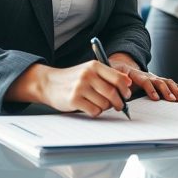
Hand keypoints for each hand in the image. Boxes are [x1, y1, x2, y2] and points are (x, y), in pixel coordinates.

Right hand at [16, 61, 131, 116]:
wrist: (49, 83)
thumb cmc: (74, 78)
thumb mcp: (90, 70)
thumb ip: (109, 74)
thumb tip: (128, 82)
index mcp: (94, 66)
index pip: (118, 78)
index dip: (125, 89)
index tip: (127, 95)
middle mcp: (87, 75)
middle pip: (113, 93)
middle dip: (119, 102)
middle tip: (119, 105)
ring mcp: (80, 87)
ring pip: (104, 104)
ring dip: (105, 107)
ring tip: (100, 104)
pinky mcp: (73, 100)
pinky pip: (94, 111)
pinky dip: (96, 112)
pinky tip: (91, 107)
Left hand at [108, 52, 177, 101]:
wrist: (120, 65)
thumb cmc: (115, 73)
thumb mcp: (112, 75)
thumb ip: (116, 82)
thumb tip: (121, 89)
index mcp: (135, 74)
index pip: (145, 81)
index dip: (151, 89)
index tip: (155, 98)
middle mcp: (147, 75)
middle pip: (159, 81)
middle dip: (167, 91)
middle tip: (173, 99)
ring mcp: (153, 77)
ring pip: (167, 82)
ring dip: (175, 90)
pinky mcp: (157, 81)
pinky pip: (170, 83)